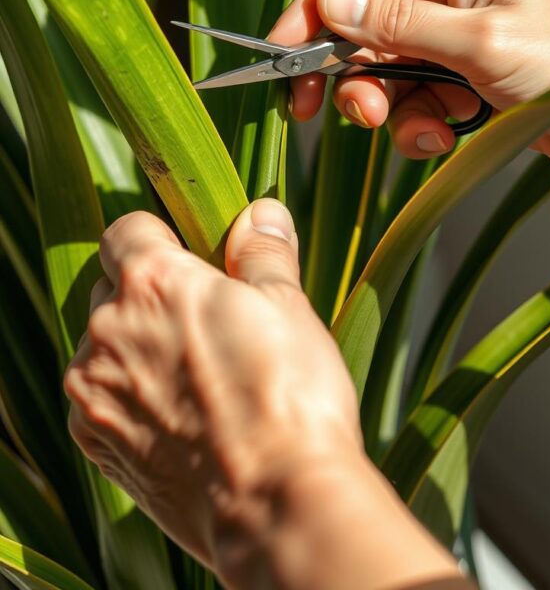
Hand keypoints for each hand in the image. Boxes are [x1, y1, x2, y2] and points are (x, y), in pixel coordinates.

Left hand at [64, 205, 465, 589]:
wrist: (274, 502)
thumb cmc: (289, 396)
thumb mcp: (287, 306)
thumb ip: (262, 251)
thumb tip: (262, 213)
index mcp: (152, 282)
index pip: (125, 230)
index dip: (157, 237)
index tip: (189, 258)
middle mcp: (107, 330)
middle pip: (112, 289)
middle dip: (149, 296)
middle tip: (205, 322)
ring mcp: (94, 391)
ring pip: (103, 347)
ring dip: (135, 349)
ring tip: (196, 377)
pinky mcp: (95, 443)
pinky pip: (100, 399)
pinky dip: (127, 398)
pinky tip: (178, 415)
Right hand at [271, 0, 549, 166]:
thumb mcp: (477, 41)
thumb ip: (399, 23)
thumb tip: (330, 3)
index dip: (307, 16)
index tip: (278, 59)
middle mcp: (434, 2)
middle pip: (354, 33)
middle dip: (341, 76)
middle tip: (312, 111)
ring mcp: (441, 47)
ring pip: (377, 79)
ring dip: (388, 112)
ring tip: (425, 130)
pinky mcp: (451, 87)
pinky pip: (408, 109)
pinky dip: (419, 130)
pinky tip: (449, 136)